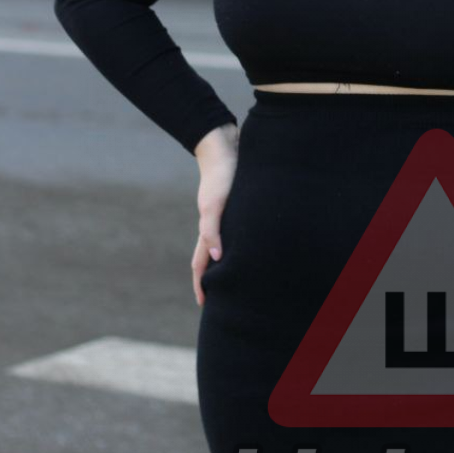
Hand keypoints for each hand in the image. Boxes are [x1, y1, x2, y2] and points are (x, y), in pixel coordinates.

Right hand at [192, 124, 239, 306]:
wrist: (225, 147)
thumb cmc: (221, 176)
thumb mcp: (214, 205)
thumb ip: (212, 231)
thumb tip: (216, 259)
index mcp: (208, 229)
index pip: (201, 264)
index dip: (201, 284)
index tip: (204, 305)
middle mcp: (217, 226)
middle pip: (212, 259)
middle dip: (215, 280)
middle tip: (222, 300)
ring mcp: (227, 217)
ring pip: (226, 247)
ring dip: (229, 264)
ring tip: (240, 280)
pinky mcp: (239, 208)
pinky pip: (238, 233)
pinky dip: (240, 246)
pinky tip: (252, 250)